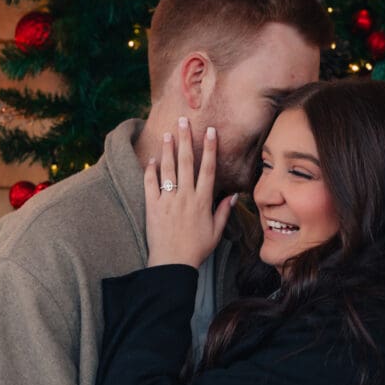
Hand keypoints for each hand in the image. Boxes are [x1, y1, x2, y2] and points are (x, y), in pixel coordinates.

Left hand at [145, 117, 236, 268]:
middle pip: (187, 162)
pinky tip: (152, 159)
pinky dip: (151, 170)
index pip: (208, 169)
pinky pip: (150, 184)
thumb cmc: (196, 250)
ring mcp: (168, 201)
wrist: (173, 264)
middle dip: (186, 139)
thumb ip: (224, 211)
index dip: (210, 148)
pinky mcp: (153, 207)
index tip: (210, 131)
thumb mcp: (216, 232)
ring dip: (168, 150)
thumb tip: (234, 196)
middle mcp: (186, 197)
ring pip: (168, 169)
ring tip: (167, 134)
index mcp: (203, 202)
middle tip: (183, 121)